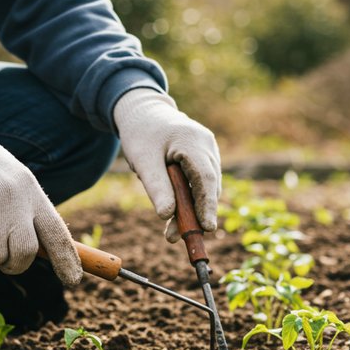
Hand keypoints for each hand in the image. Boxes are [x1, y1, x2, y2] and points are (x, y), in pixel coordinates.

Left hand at [112, 89, 220, 241]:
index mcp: (192, 140)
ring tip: (170, 232)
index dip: (207, 205)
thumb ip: (156, 186)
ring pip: (205, 187)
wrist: (143, 112)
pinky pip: (200, 182)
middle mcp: (206, 145)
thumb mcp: (143, 160)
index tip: (206, 228)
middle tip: (178, 237)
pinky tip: (174, 213)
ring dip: (191, 210)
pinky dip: (189, 199)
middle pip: (208, 185)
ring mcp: (208, 150)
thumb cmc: (141, 133)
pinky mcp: (203, 157)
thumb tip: (166, 215)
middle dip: (197, 214)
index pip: (205, 178)